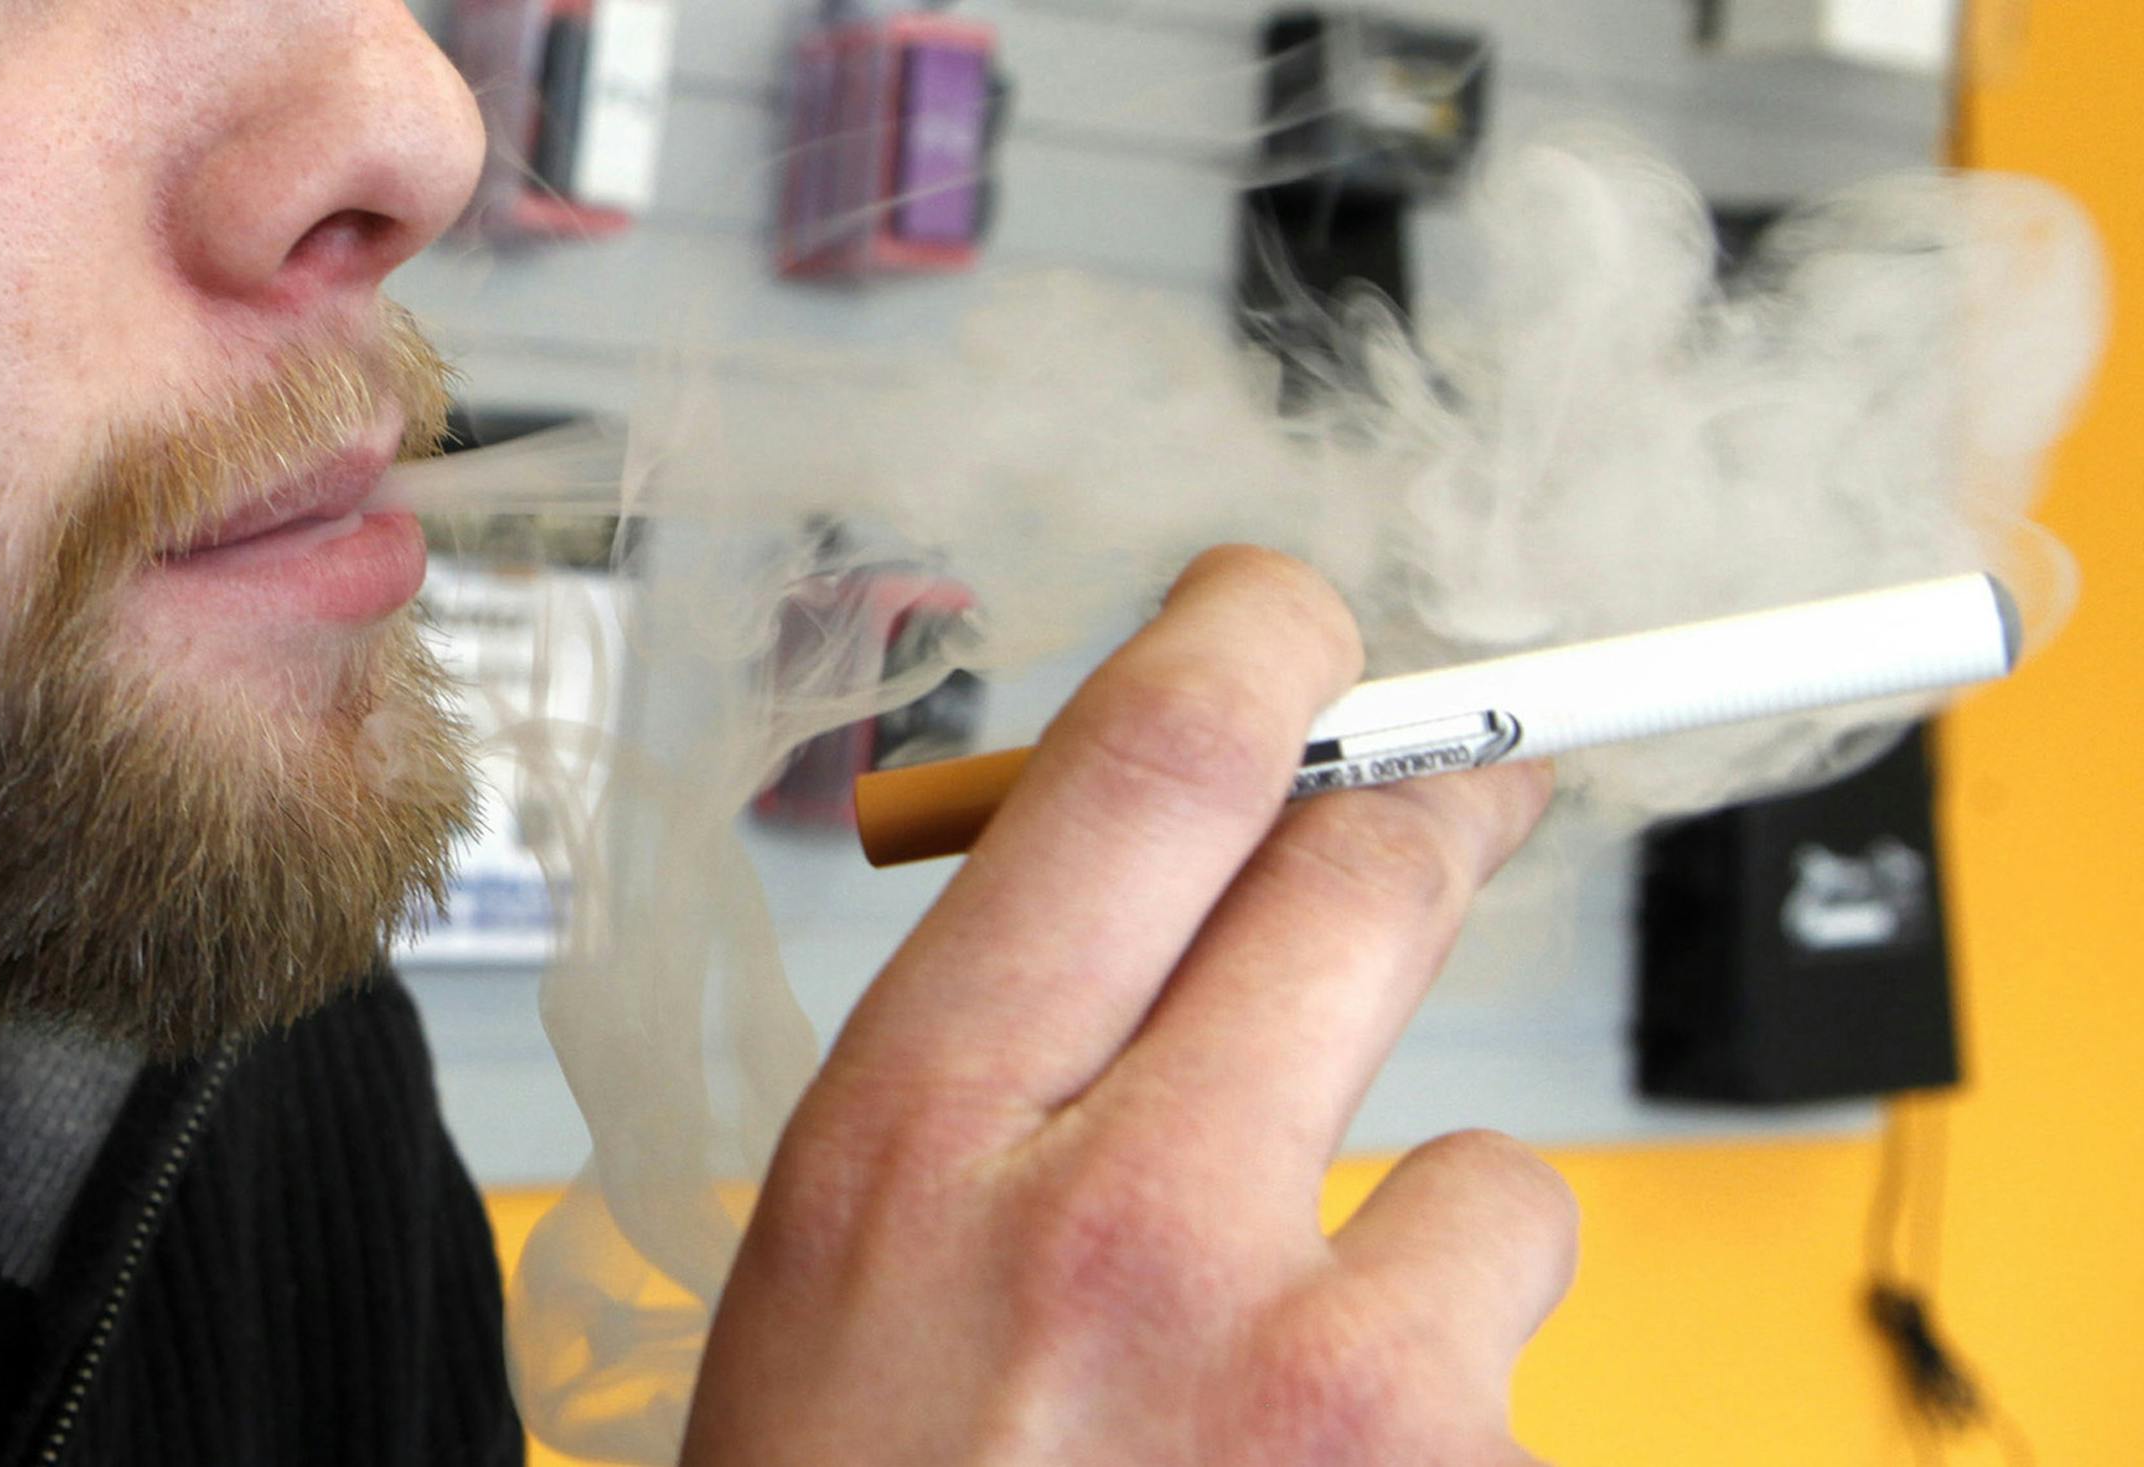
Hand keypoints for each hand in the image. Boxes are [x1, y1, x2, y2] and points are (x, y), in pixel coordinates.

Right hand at [684, 547, 1572, 1465]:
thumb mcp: (845, 1257)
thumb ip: (1004, 1045)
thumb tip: (1165, 860)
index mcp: (924, 1126)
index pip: (1149, 768)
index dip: (1261, 645)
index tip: (1308, 628)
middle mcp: (1123, 1214)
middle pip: (1372, 874)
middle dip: (1432, 814)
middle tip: (1455, 800)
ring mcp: (1312, 1373)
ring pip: (1491, 1171)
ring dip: (1429, 1228)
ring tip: (1301, 1362)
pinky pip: (1506, 1359)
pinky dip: (1445, 1401)